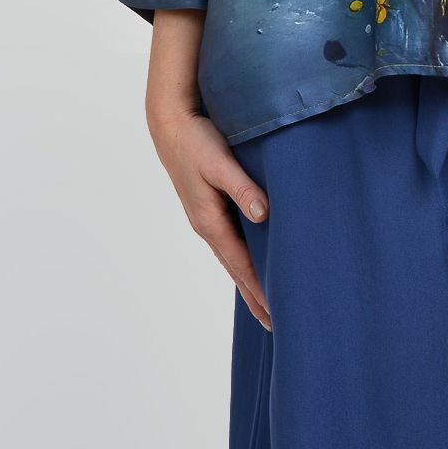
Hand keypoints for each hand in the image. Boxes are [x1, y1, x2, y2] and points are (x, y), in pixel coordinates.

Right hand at [147, 106, 272, 331]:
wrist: (171, 124)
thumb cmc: (196, 141)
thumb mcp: (220, 162)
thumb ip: (242, 187)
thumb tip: (264, 215)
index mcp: (210, 221)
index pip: (241, 264)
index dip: (259, 289)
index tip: (276, 313)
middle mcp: (208, 225)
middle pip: (236, 268)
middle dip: (254, 296)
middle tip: (276, 324)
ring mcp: (207, 217)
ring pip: (233, 256)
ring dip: (249, 280)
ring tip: (267, 303)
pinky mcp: (210, 206)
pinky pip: (231, 240)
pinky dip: (243, 258)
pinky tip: (252, 261)